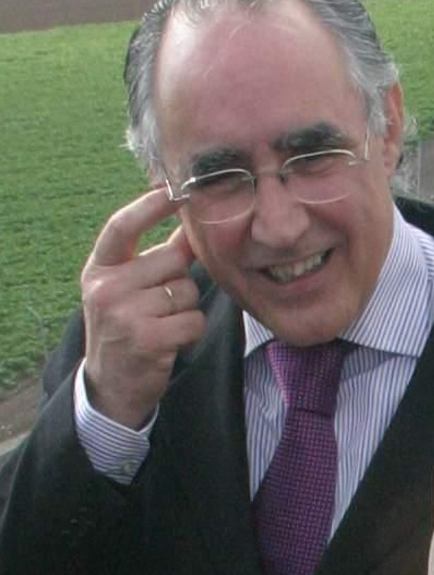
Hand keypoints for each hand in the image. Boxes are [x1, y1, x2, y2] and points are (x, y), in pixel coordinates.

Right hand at [79, 185, 206, 428]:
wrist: (111, 385)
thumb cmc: (125, 327)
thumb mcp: (124, 289)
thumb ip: (151, 259)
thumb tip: (189, 227)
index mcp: (99, 268)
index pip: (122, 226)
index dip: (150, 206)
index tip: (174, 189)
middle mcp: (106, 287)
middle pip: (172, 261)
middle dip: (180, 280)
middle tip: (164, 304)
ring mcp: (124, 313)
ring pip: (186, 292)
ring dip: (186, 310)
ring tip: (163, 324)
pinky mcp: (146, 339)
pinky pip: (192, 320)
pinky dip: (191, 331)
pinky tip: (172, 341)